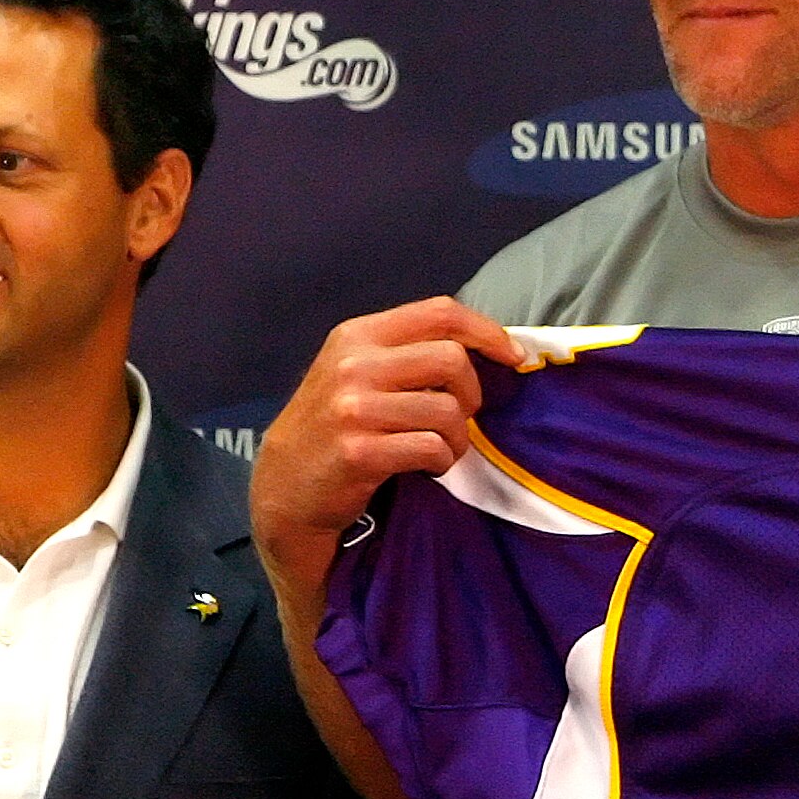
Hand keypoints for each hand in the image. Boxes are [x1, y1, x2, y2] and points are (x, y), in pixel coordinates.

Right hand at [251, 296, 522, 598]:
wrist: (285, 485)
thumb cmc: (335, 425)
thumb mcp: (357, 372)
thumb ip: (406, 353)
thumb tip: (484, 346)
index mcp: (358, 335)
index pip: (440, 313)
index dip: (487, 332)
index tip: (514, 357)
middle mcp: (354, 363)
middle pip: (452, 360)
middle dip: (471, 395)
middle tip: (459, 419)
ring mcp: (354, 408)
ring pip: (447, 411)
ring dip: (457, 438)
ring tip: (439, 449)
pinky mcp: (359, 452)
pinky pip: (432, 448)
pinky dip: (441, 461)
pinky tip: (426, 466)